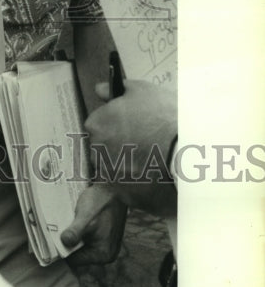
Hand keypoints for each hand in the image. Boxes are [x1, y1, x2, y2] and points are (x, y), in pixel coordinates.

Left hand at [60, 185, 126, 265]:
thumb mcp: (85, 216)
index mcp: (102, 254)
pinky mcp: (103, 236)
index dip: (63, 250)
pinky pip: (86, 237)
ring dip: (73, 235)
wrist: (115, 187)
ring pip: (81, 244)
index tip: (54, 238)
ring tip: (66, 223)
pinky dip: (79, 230)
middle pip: (78, 253)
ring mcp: (105, 245)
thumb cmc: (102, 202)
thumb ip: (75, 232)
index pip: (75, 260)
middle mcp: (105, 254)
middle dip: (68, 242)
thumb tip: (64, 243)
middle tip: (58, 229)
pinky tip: (74, 220)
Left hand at [86, 79, 176, 216]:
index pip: (99, 123)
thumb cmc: (163, 116)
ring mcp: (110, 177)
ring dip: (127, 166)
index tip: (134, 126)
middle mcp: (96, 152)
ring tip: (153, 162)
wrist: (189, 154)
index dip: (117, 124)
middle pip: (104, 147)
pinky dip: (139, 185)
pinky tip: (156, 178)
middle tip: (146, 142)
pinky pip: (129, 190)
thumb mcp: (141, 91)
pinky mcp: (126, 197)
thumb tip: (99, 89)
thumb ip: (114, 90)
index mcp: (97, 124)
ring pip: (115, 170)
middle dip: (119, 145)